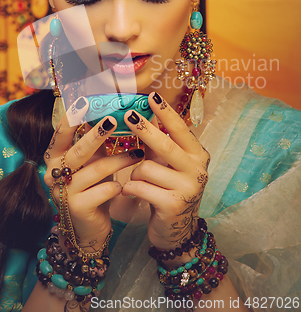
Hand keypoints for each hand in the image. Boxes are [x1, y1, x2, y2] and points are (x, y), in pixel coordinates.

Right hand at [43, 96, 143, 248]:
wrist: (89, 228)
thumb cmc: (93, 186)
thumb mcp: (94, 160)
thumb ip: (99, 139)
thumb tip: (115, 109)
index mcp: (56, 157)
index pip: (60, 133)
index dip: (72, 118)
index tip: (85, 102)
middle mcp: (55, 173)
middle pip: (77, 150)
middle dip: (96, 135)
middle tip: (113, 120)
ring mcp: (64, 192)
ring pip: (95, 170)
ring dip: (119, 160)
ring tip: (138, 153)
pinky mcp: (77, 208)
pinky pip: (103, 191)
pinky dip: (117, 186)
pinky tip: (126, 186)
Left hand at [122, 92, 209, 250]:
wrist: (176, 230)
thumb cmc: (168, 188)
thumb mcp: (168, 163)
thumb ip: (161, 140)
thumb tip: (146, 111)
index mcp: (197, 155)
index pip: (180, 129)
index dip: (165, 112)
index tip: (151, 96)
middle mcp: (197, 169)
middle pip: (165, 144)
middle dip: (144, 128)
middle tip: (128, 114)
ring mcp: (188, 187)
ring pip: (147, 167)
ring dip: (134, 173)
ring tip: (137, 181)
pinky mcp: (173, 204)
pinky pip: (141, 187)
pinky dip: (130, 188)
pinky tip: (131, 193)